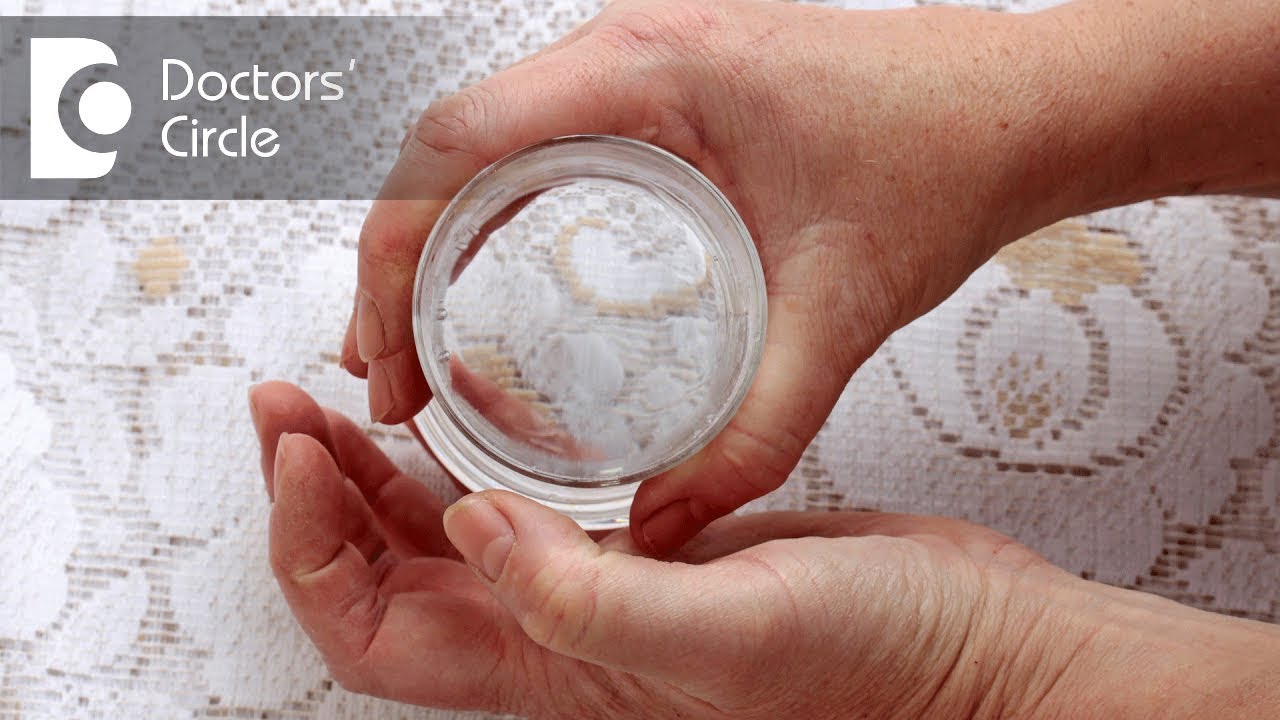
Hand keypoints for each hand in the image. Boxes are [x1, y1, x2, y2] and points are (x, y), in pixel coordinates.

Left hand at [248, 382, 1279, 718]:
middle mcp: (559, 636)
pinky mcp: (644, 540)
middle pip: (387, 576)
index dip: (312, 551)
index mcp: (556, 672)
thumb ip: (586, 598)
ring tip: (341, 392)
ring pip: (447, 531)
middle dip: (317, 494)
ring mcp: (599, 586)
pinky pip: (527, 494)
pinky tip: (472, 395)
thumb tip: (469, 524)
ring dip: (381, 467)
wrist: (968, 641)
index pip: (373, 634)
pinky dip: (481, 443)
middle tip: (284, 404)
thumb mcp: (728, 636)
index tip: (301, 454)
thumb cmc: (876, 664)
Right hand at [340, 0, 1059, 553]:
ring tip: (410, 335)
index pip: (458, 141)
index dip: (391, 247)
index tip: (383, 344)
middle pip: (448, 140)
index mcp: (653, 72)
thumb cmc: (948, 153)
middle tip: (386, 366)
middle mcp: (630, 49)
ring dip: (432, 231)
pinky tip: (480, 275)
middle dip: (392, 254)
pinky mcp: (661, 90)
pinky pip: (537, 139)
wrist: (1019, 105)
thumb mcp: (842, 309)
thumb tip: (668, 514)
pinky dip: (489, 210)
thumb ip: (759, 430)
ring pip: (483, 137)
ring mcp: (641, 63)